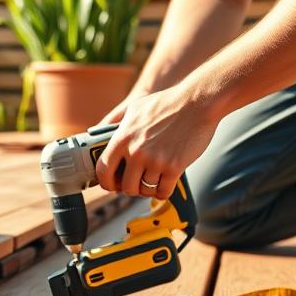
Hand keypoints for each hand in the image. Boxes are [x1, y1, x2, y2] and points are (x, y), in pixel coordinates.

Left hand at [95, 84, 220, 199]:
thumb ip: (115, 120)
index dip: (107, 183)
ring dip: (149, 189)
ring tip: (153, 180)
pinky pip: (163, 192)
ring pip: (145, 191)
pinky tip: (165, 183)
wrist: (197, 102)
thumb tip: (98, 131)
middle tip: (137, 183)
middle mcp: (136, 152)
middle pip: (126, 187)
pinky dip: (163, 191)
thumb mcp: (134, 107)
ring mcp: (155, 161)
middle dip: (131, 188)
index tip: (113, 185)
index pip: (103, 171)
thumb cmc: (166, 103)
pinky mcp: (174, 167)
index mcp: (122, 139)